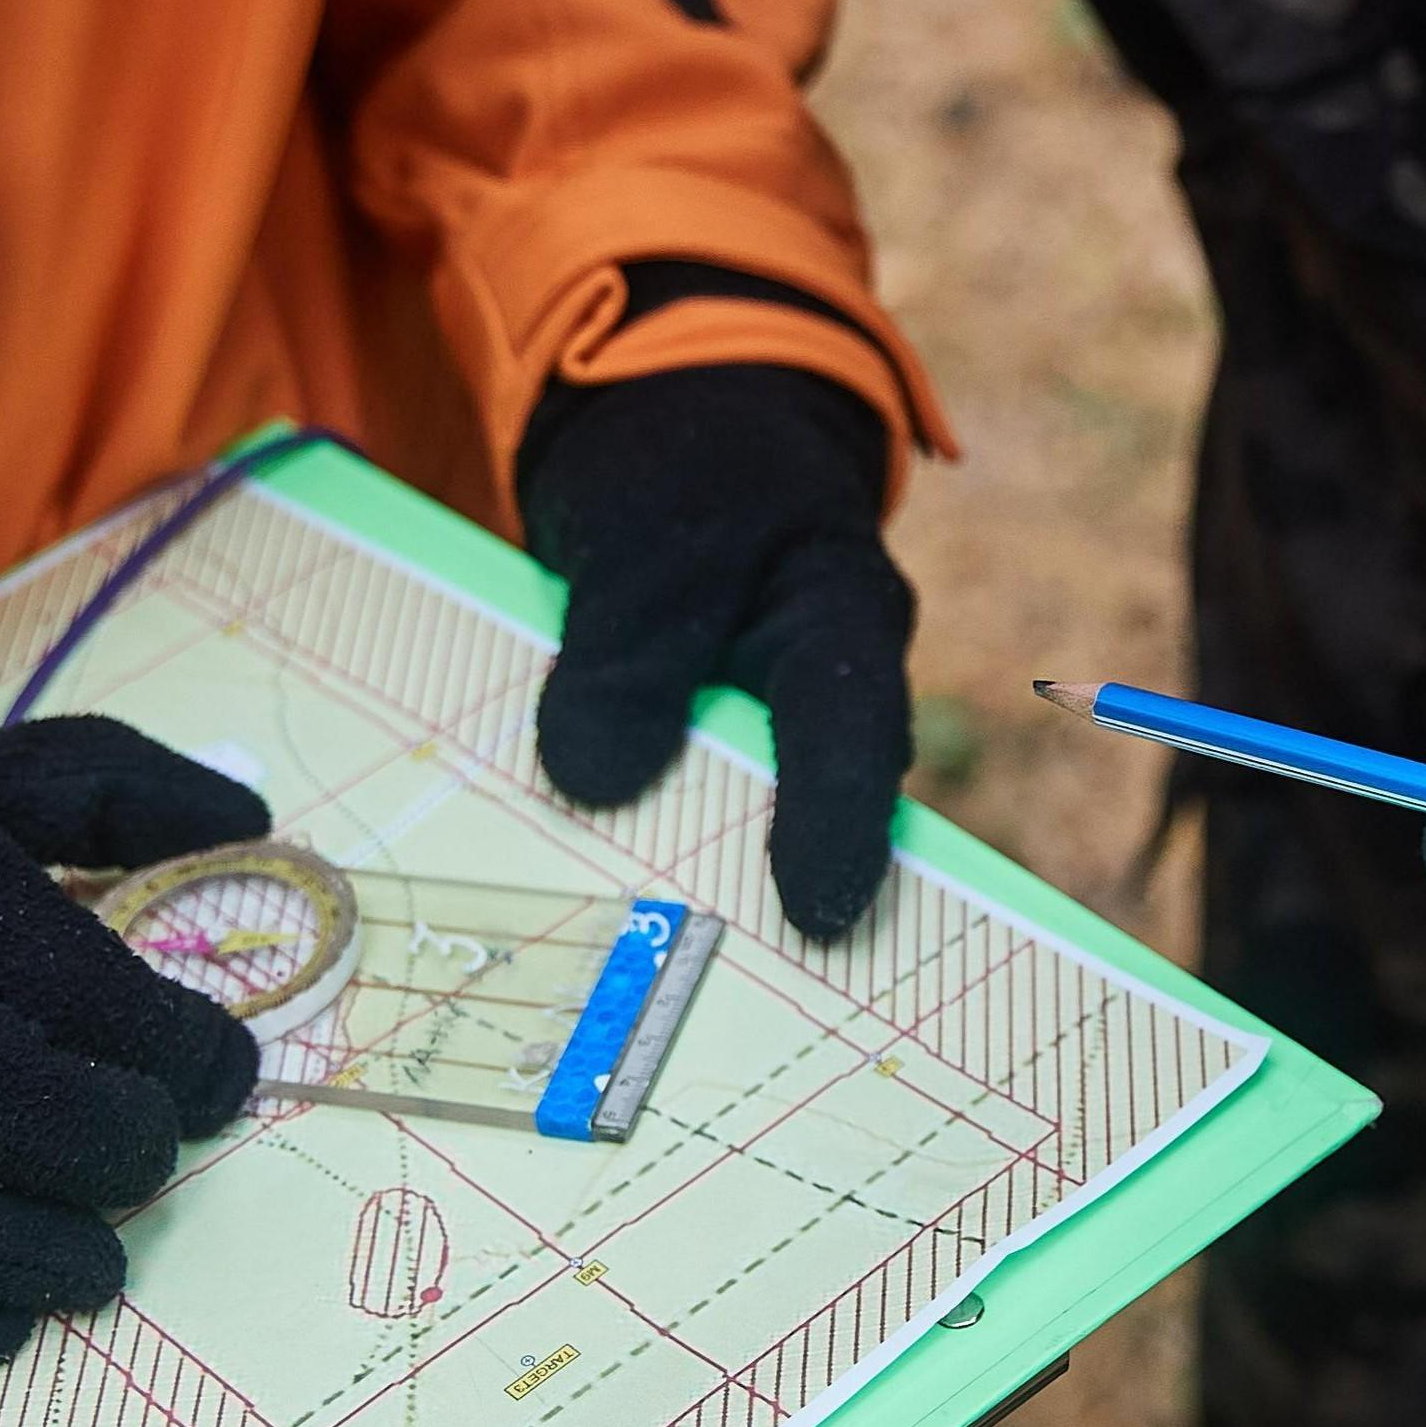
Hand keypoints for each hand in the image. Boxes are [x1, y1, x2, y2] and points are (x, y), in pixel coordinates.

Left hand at [520, 363, 916, 937]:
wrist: (671, 431)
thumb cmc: (682, 470)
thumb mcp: (644, 533)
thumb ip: (623, 648)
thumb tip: (593, 780)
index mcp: (838, 616)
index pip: (848, 730)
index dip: (837, 824)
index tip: (817, 917)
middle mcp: (823, 691)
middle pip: (811, 807)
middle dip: (776, 898)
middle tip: (742, 994)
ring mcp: (766, 731)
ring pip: (741, 822)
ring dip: (695, 890)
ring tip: (647, 984)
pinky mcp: (705, 754)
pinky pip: (681, 816)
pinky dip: (638, 859)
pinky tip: (577, 918)